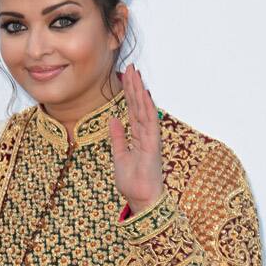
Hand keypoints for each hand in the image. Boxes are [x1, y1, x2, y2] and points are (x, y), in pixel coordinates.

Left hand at [109, 63, 163, 214]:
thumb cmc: (133, 182)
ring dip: (139, 91)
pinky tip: (144, 93)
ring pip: (144, 109)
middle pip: (139, 105)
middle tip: (129, 67)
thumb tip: (113, 120)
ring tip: (135, 73)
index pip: (132, 110)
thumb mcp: (119, 156)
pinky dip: (147, 107)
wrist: (141, 199)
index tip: (125, 76)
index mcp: (138, 136)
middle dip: (134, 86)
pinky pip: (150, 122)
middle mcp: (146, 134)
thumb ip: (118, 138)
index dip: (129, 93)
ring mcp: (151, 138)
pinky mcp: (153, 145)